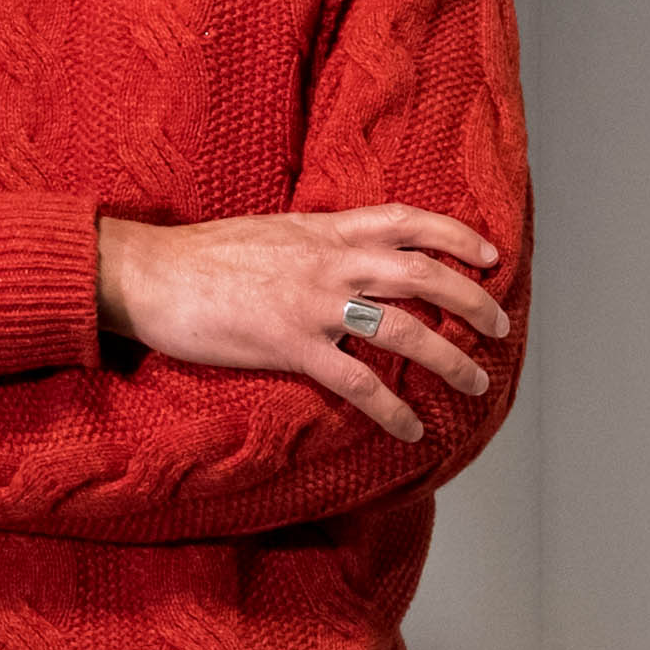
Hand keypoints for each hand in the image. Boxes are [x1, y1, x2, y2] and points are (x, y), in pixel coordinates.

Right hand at [94, 204, 507, 441]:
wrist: (150, 273)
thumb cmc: (202, 255)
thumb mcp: (271, 232)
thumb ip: (315, 241)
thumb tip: (345, 252)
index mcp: (325, 230)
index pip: (407, 221)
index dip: (456, 236)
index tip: (489, 255)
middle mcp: (330, 262)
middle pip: (424, 275)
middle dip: (472, 302)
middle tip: (500, 327)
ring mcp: (314, 304)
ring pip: (405, 330)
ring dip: (450, 359)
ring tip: (476, 382)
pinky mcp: (290, 345)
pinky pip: (357, 382)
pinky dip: (392, 408)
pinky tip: (412, 428)